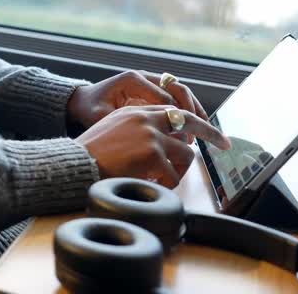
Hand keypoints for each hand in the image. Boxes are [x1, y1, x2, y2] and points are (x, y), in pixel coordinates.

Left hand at [67, 70, 211, 142]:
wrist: (82, 100)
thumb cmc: (89, 109)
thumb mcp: (100, 116)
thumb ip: (121, 123)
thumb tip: (147, 136)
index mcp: (132, 80)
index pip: (163, 96)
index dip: (177, 115)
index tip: (186, 135)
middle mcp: (143, 76)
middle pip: (176, 88)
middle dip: (192, 109)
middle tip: (203, 129)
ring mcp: (149, 81)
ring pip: (180, 90)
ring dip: (193, 108)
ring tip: (204, 128)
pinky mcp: (151, 89)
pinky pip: (175, 96)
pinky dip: (186, 109)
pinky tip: (193, 126)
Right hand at [74, 105, 230, 187]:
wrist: (73, 164)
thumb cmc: (87, 156)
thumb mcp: (111, 131)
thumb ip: (136, 129)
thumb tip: (163, 144)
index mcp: (135, 110)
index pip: (173, 111)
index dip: (193, 121)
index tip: (207, 129)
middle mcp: (145, 117)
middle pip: (190, 122)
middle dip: (210, 133)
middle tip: (224, 143)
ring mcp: (150, 134)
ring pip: (186, 155)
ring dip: (178, 171)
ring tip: (161, 181)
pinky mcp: (152, 153)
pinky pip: (173, 176)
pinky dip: (165, 187)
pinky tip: (149, 187)